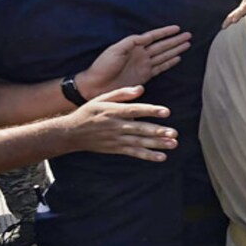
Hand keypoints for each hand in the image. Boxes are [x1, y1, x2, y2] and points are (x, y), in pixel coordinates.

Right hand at [59, 86, 177, 161]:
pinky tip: (162, 157)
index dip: (150, 110)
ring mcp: (116, 139)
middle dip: (157, 131)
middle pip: (139, 129)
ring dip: (157, 144)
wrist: (71, 133)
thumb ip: (122, 93)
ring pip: (139, 142)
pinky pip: (134, 152)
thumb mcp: (101, 98)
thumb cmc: (89, 112)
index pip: (134, 110)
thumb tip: (141, 88)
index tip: (166, 111)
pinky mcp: (116, 148)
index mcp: (113, 111)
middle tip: (174, 133)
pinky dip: (148, 155)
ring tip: (173, 144)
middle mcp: (116, 126)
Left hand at [76, 26, 191, 99]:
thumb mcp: (115, 50)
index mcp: (134, 46)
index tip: (177, 28)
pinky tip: (177, 58)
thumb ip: (131, 42)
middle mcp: (141, 54)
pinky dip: (170, 63)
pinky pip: (161, 68)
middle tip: (188, 35)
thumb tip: (145, 37)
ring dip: (175, 50)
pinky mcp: (144, 76)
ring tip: (187, 44)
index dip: (166, 32)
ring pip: (164, 55)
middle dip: (175, 40)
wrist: (95, 85)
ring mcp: (144, 65)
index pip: (154, 37)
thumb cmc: (102, 66)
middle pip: (163, 45)